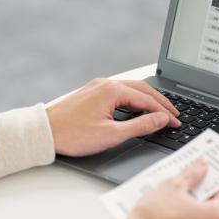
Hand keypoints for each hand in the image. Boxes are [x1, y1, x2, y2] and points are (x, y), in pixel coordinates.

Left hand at [46, 79, 180, 156]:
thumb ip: (141, 126)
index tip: (176, 122)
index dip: (164, 112)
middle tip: (175, 114)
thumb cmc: (73, 135)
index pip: (147, 100)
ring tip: (161, 111)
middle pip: (142, 89)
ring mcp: (97, 87)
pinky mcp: (91, 93)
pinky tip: (138, 108)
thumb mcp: (112, 134)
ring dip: (148, 100)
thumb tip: (161, 119)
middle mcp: (106, 84)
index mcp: (112, 90)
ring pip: (131, 89)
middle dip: (160, 102)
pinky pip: (120, 92)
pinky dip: (134, 100)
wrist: (43, 133)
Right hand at [125, 159, 218, 218]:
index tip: (200, 180)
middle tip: (184, 191)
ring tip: (174, 206)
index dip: (211, 184)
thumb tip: (202, 164)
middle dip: (201, 199)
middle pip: (216, 210)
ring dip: (194, 214)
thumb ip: (192, 173)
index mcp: (218, 216)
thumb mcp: (173, 186)